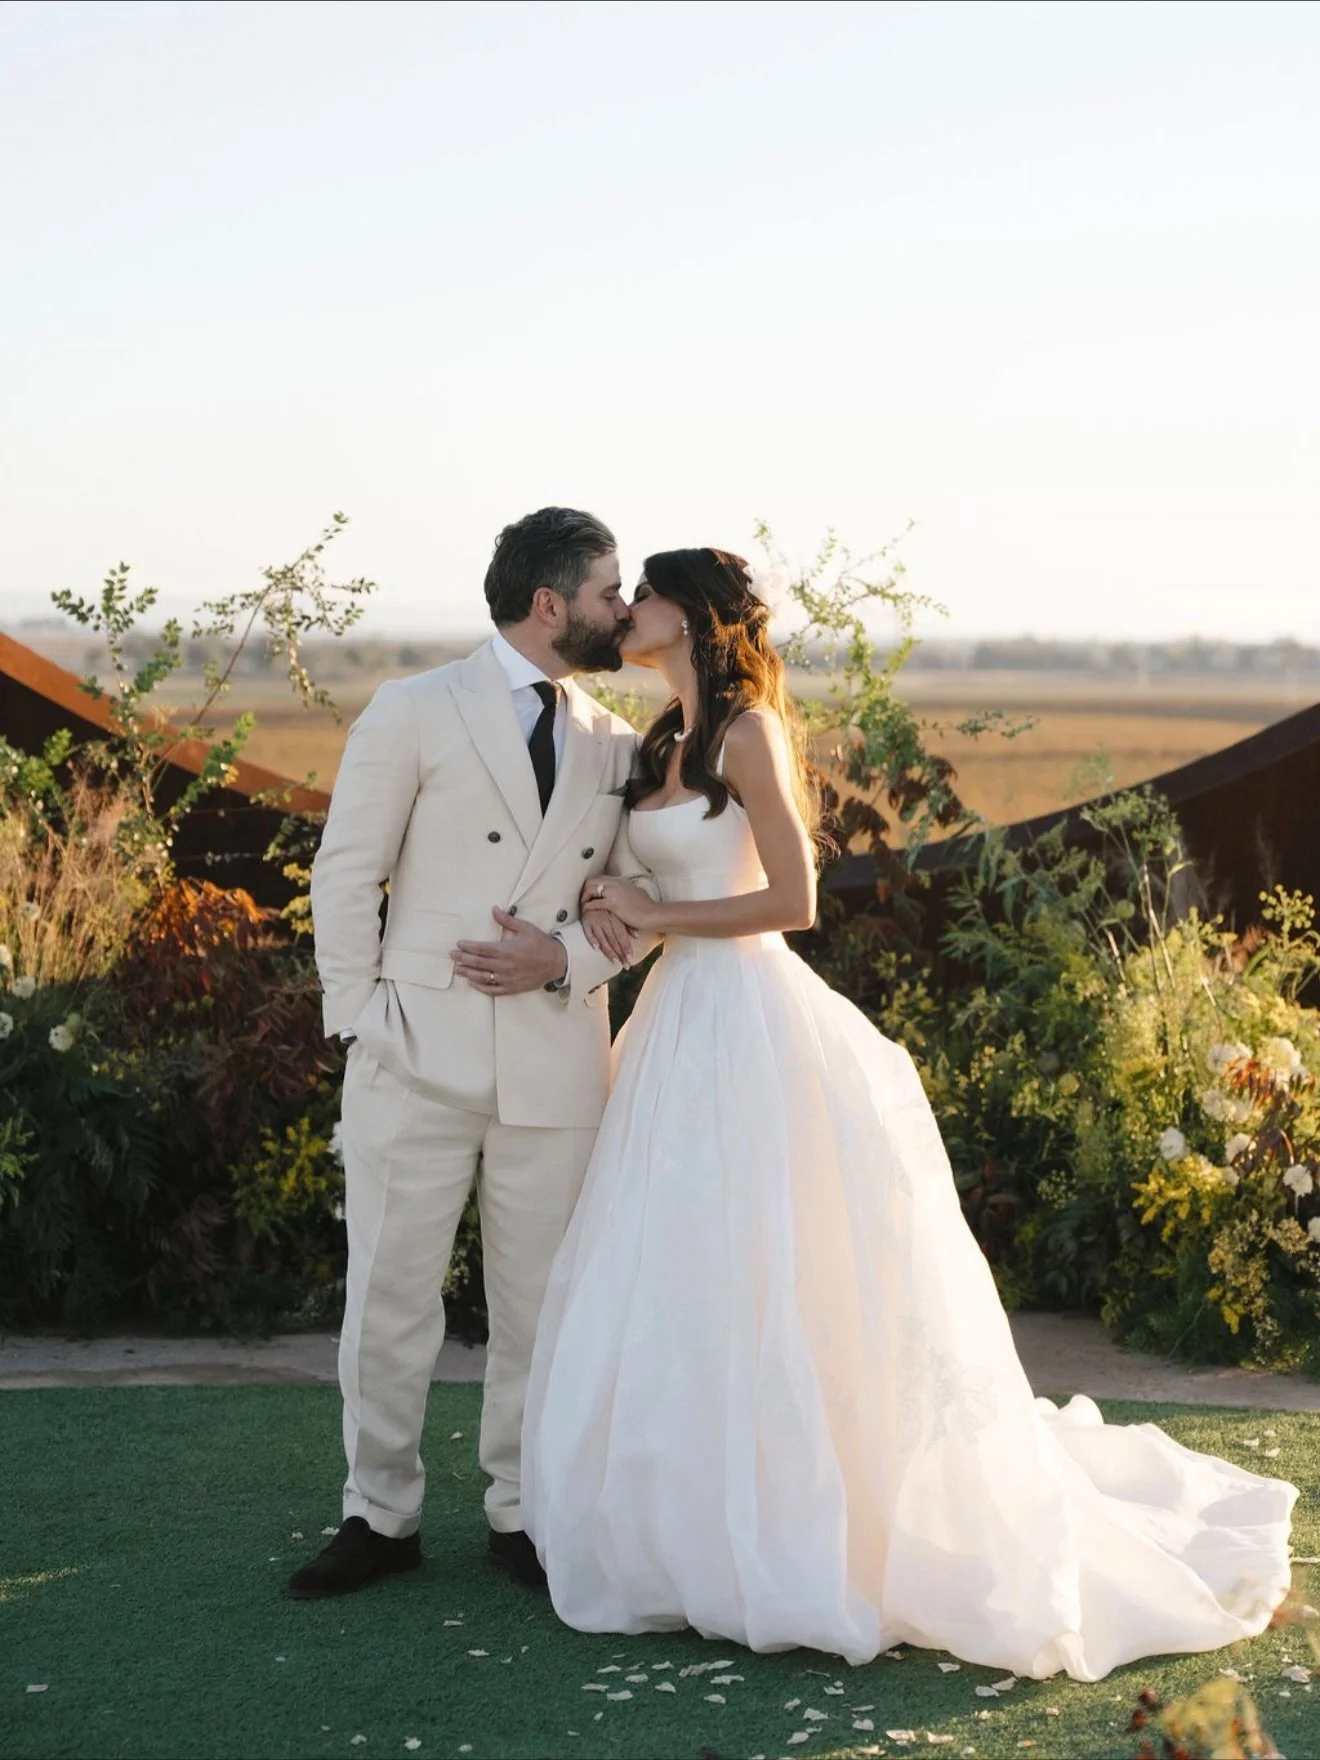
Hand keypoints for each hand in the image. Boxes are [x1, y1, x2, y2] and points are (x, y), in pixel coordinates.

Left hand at [452, 908, 566, 995]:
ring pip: (482, 977)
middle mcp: (504, 965)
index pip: (481, 948)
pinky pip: (492, 989)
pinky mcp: (512, 988)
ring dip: (467, 973)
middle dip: (463, 958)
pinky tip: (472, 983)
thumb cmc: (541, 944)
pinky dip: (481, 987)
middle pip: (477, 963)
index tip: (459, 944)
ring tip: (457, 969)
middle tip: (452, 955)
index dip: (467, 947)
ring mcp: (507, 978)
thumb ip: (507, 920)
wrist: (557, 962)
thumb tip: (494, 910)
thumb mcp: (525, 928)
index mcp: (506, 950)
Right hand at [580, 907, 634, 967]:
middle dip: (621, 953)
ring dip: (609, 950)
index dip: (627, 948)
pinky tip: (596, 947)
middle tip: (625, 966)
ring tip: (615, 961)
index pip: (622, 936)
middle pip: (614, 939)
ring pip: (603, 937)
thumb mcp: (618, 913)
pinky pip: (588, 930)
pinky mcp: (586, 920)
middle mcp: (607, 920)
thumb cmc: (607, 906)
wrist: (592, 894)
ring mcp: (596, 920)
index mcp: (616, 919)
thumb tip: (637, 936)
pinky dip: (592, 938)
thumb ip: (627, 925)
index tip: (630, 960)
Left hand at [582, 876, 659, 931]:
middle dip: (585, 890)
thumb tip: (626, 891)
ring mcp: (614, 892)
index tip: (590, 894)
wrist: (653, 914)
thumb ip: (627, 890)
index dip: (592, 886)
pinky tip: (586, 911)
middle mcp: (616, 883)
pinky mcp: (613, 903)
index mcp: (621, 880)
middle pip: (592, 881)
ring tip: (584, 905)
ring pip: (591, 889)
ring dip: (585, 897)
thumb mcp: (635, 892)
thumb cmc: (646, 907)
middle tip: (584, 899)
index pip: (600, 878)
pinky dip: (588, 907)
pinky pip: (594, 903)